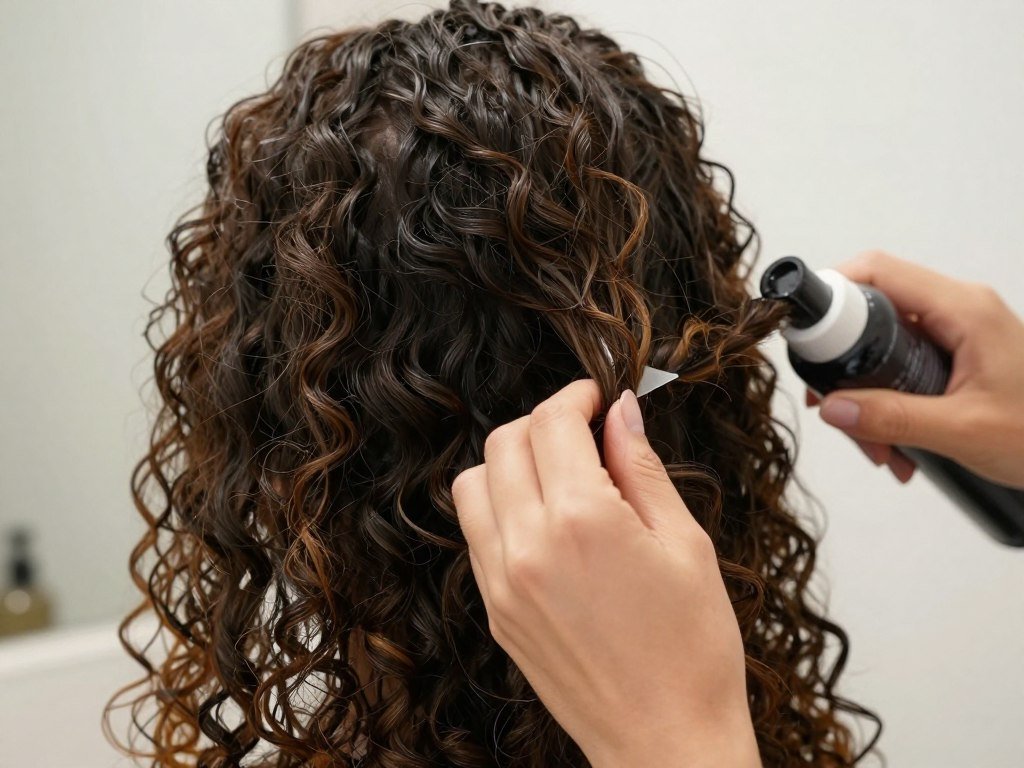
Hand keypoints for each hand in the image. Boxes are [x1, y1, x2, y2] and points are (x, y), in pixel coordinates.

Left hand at [452, 380, 761, 767]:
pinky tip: (546, 520)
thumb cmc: (692, 651)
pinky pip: (476, 532)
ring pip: (474, 483)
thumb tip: (622, 412)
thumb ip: (641, 467)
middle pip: (504, 442)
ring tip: (561, 476)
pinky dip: (500, 506)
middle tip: (585, 432)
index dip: (577, 396)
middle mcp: (527, 546)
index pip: (551, 422)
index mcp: (581, 521)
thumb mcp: (684, 543)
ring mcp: (501, 581)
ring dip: (511, 461)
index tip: (598, 397)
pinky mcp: (495, 609)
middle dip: (544, 422)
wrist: (666, 742)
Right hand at [806, 250, 1023, 488]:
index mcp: (964, 309)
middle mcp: (959, 309)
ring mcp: (958, 331)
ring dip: (867, 395)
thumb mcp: (964, 431)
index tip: (804, 335)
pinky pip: (904, 366)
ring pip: (884, 347)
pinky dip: (889, 402)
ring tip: (878, 446)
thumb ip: (893, 418)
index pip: (877, 272)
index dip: (831, 293)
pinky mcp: (959, 354)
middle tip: (834, 409)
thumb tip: (833, 408)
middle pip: (870, 313)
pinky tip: (898, 444)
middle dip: (845, 367)